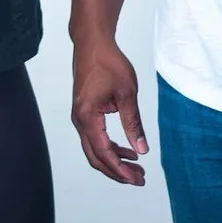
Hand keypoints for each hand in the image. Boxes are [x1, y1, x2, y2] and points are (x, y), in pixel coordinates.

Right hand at [70, 35, 148, 184]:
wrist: (92, 43)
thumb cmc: (108, 63)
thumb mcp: (127, 93)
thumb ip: (133, 123)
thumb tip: (141, 150)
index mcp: (88, 116)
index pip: (104, 152)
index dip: (120, 169)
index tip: (136, 179)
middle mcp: (80, 120)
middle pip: (96, 157)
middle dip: (117, 171)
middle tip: (138, 179)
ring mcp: (80, 118)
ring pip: (95, 150)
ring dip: (114, 161)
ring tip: (136, 168)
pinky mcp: (84, 113)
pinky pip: (95, 138)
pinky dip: (110, 148)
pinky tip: (127, 151)